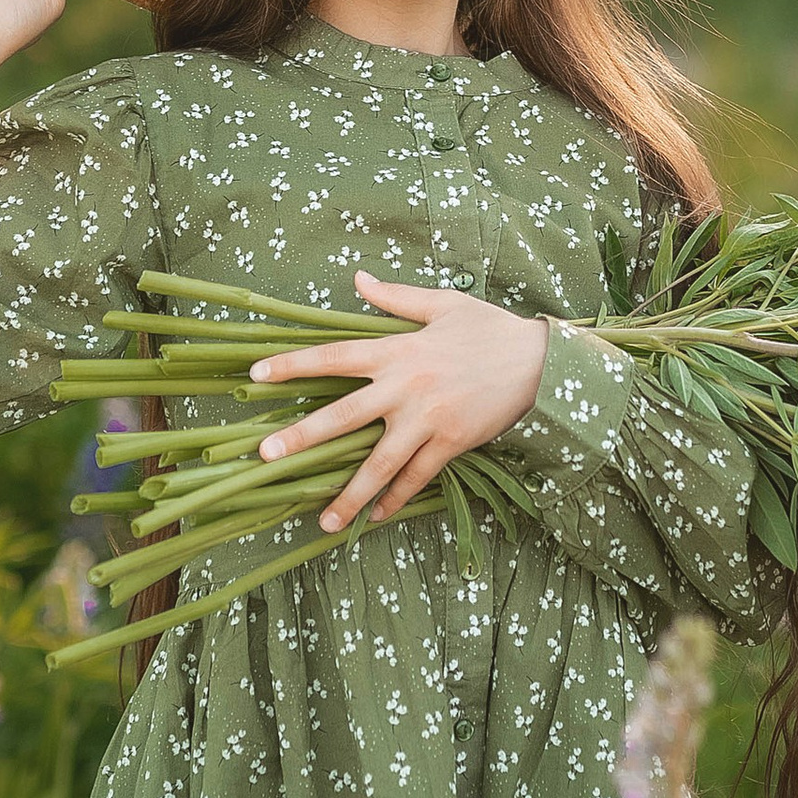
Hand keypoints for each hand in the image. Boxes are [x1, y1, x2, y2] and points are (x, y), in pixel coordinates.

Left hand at [250, 269, 548, 530]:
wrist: (541, 362)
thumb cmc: (490, 328)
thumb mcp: (442, 304)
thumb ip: (395, 297)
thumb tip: (357, 277)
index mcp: (397, 350)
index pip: (334, 356)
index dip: (293, 364)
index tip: (256, 374)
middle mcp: (406, 388)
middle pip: (344, 415)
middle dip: (302, 437)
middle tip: (264, 456)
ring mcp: (429, 420)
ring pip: (380, 463)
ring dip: (349, 494)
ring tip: (323, 521)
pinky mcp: (452, 443)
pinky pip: (417, 477)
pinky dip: (395, 498)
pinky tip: (375, 516)